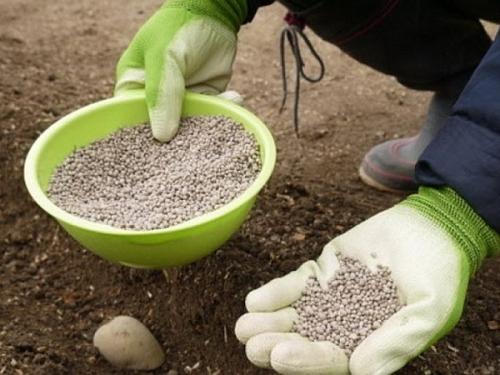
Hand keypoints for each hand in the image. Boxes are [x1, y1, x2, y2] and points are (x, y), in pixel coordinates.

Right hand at [115, 0, 246, 140]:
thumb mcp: (165, 57)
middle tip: (195, 146)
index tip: (159, 154)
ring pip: (190, 126)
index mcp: (133, 85)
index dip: (141, 141)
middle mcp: (155, 97)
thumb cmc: (178, 27)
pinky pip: (212, 114)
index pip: (130, 120)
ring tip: (224, 116)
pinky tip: (235, 99)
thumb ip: (161, 93)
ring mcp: (181, 100)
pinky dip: (225, 111)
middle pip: (161, 129)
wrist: (215, 10)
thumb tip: (161, 136)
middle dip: (179, 140)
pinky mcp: (205, 98)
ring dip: (208, 125)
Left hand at [235, 187, 499, 373]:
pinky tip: (254, 301)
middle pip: (306, 342)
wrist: (432, 227)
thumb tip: (361, 371)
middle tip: (253, 346)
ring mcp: (330, 299)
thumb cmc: (439, 273)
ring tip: (243, 326)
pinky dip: (276, 293)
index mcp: (369, 344)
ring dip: (269, 322)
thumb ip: (396, 342)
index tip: (282, 356)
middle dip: (278, 346)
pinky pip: (296, 285)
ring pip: (295, 316)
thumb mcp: (429, 312)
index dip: (308, 360)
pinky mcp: (322, 273)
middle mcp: (345, 326)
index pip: (333, 360)